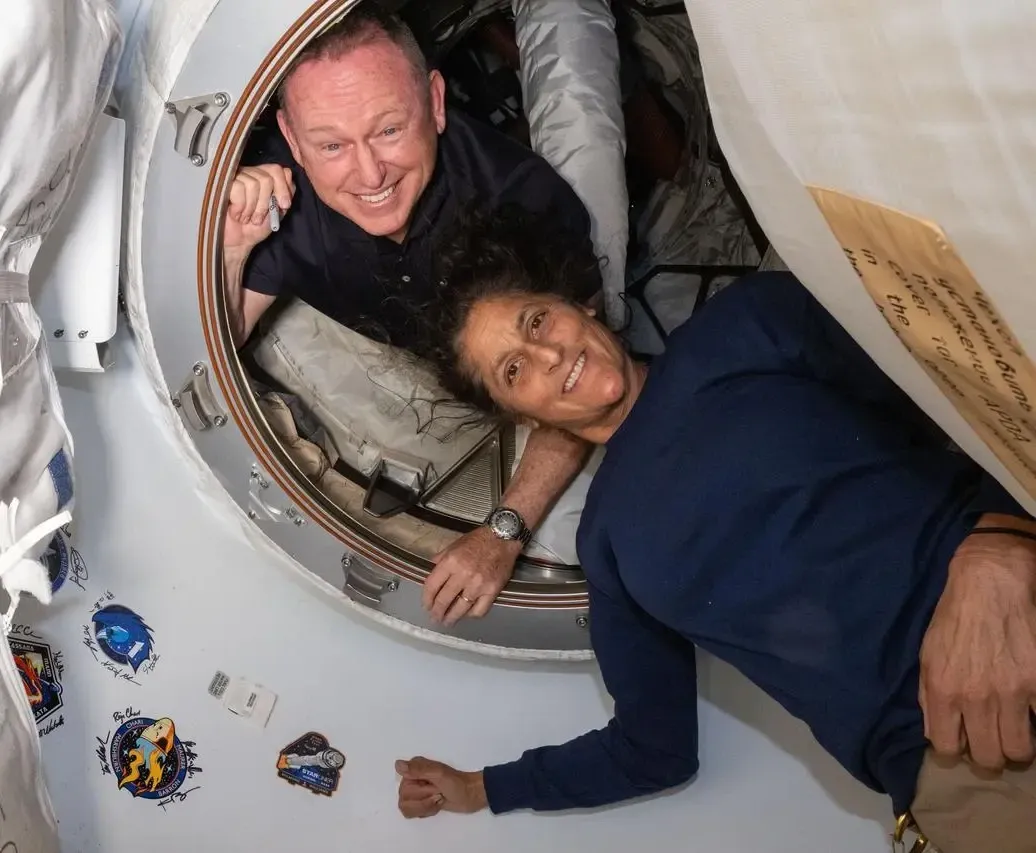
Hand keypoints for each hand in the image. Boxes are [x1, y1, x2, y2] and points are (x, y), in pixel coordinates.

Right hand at [224, 164, 294, 253]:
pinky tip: (236, 214)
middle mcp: (249, 174)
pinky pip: (238, 188)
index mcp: (263, 178)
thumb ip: (285, 194)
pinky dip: (240, 207)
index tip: (283, 205)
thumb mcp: (278, 211)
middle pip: (266, 179)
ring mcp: (234, 177)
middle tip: (258, 217)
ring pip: (253, 184)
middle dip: (265, 204)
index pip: (277, 169)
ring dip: (252, 208)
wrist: (238, 242)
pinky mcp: (222, 184)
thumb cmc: (256, 227)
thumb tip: (288, 175)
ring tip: (247, 217)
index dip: (283, 187)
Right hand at [395, 757, 486, 818]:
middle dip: (425, 800)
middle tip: (439, 793)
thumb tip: (398, 765)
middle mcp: (412, 779)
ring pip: (407, 808)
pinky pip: (413, 813)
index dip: (419, 792)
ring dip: (425, 807)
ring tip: (438, 799)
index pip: (403, 787)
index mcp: (415, 768)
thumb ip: (418, 770)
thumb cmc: (457, 783)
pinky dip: (427, 811)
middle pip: (404, 800)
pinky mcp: (421, 802)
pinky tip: (437, 805)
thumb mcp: (439, 774)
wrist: (471, 795)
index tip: (433, 786)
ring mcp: (416, 791)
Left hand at [422, 526, 520, 624]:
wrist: (503, 537)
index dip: (426, 599)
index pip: (432, 586)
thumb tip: (430, 571)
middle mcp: (463, 575)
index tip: (426, 605)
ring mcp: (478, 585)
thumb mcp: (453, 545)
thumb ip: (440, 559)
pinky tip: (467, 614)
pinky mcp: (492, 591)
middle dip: (437, 612)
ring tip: (448, 622)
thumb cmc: (477, 540)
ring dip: (451, 618)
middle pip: (444, 600)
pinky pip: (479, 610)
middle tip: (435, 618)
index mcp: (450, 562)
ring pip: (460, 608)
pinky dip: (471, 615)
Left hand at [920, 526, 1035, 768]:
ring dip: (1017, 746)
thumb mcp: (927, 654)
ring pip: (1019, 750)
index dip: (955, 751)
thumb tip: (935, 732)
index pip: (947, 748)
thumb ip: (929, 695)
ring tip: (1015, 731)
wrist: (989, 582)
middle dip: (990, 755)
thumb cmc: (954, 617)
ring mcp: (1012, 691)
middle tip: (993, 741)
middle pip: (988, 758)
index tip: (963, 744)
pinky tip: (1028, 709)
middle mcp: (976, 696)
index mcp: (943, 690)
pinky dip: (1035, 720)